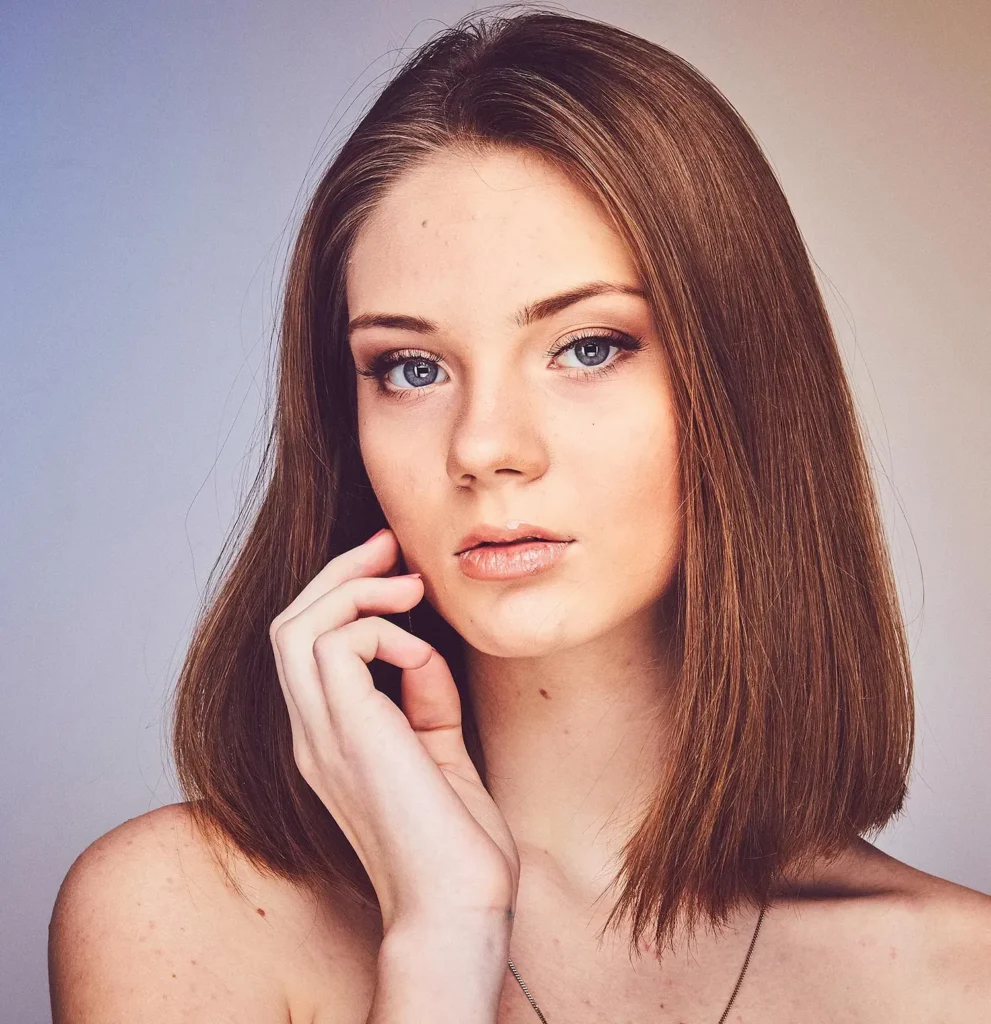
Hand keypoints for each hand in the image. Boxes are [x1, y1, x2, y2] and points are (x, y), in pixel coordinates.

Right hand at [269, 528, 519, 932]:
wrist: (458, 906)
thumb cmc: (456, 843)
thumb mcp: (440, 752)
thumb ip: (424, 700)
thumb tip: (421, 651)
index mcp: (329, 740)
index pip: (307, 649)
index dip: (342, 597)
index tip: (394, 568)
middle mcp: (311, 734)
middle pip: (289, 625)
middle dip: (338, 575)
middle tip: (390, 547)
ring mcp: (320, 735)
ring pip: (296, 627)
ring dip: (352, 591)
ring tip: (408, 587)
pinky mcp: (345, 732)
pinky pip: (335, 646)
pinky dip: (378, 631)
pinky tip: (419, 654)